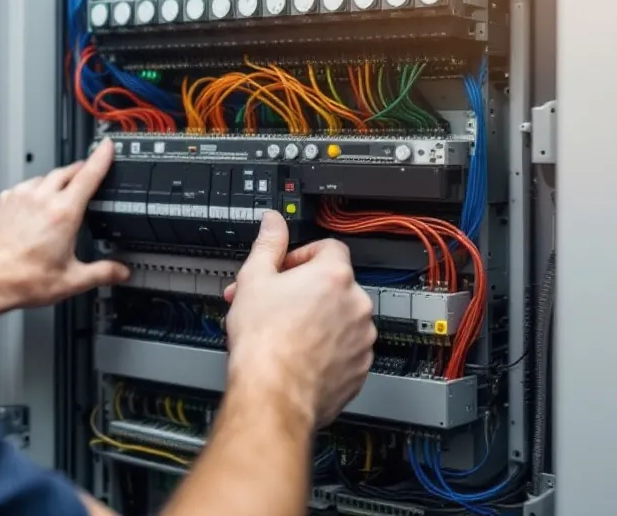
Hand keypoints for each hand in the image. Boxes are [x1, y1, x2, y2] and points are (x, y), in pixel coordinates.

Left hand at [0, 140, 128, 309]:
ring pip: (46, 176)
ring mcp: (21, 197)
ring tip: (65, 192)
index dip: (101, 158)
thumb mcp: (73, 280)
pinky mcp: (6, 201)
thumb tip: (121, 271)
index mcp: (63, 213)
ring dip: (59, 179)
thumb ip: (103, 273)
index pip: (88, 175)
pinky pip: (27, 185)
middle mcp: (41, 199)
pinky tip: (39, 202)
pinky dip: (37, 188)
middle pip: (68, 171)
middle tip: (91, 174)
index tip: (107, 146)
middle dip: (82, 170)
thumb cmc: (24, 279)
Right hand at [223, 212, 376, 427]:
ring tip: (284, 331)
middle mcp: (357, 305)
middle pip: (334, 285)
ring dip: (317, 319)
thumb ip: (268, 243)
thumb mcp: (254, 279)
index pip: (328, 248)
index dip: (302, 256)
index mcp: (334, 276)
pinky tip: (298, 353)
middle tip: (274, 302)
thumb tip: (274, 221)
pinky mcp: (360, 368)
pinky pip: (345, 348)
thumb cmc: (264, 342)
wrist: (274, 393)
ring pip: (341, 318)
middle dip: (304, 290)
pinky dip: (327, 348)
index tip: (285, 269)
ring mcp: (362, 339)